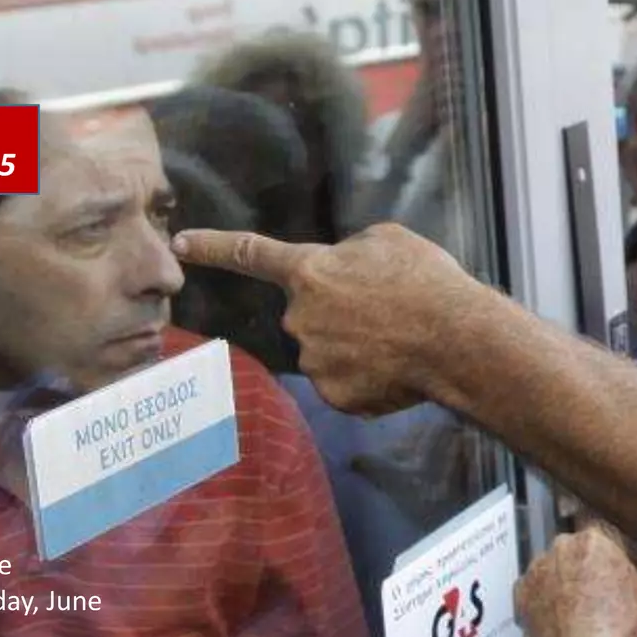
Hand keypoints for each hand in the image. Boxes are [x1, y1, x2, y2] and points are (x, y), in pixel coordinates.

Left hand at [172, 225, 493, 416]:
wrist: (456, 340)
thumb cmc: (426, 282)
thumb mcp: (387, 241)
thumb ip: (349, 253)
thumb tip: (344, 271)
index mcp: (310, 272)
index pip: (250, 254)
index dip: (212, 247)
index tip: (180, 244)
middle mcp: (301, 318)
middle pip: (309, 316)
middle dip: (339, 314)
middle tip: (387, 312)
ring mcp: (315, 360)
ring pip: (328, 353)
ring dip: (356, 348)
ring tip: (399, 340)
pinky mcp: (336, 396)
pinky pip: (345, 385)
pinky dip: (368, 380)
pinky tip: (397, 369)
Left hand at [514, 530, 636, 636]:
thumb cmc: (621, 627)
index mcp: (595, 537)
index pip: (605, 526)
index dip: (614, 546)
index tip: (620, 563)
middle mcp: (561, 545)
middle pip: (577, 545)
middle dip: (588, 560)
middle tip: (603, 588)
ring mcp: (536, 569)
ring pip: (555, 564)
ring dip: (565, 576)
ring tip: (581, 605)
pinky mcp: (521, 592)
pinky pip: (536, 586)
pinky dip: (546, 595)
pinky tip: (562, 614)